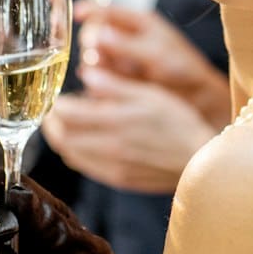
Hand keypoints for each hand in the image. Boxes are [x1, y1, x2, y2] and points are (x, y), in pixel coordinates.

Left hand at [40, 66, 215, 194]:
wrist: (199, 159)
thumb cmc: (179, 122)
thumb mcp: (150, 94)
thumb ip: (115, 86)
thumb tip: (87, 74)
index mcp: (115, 120)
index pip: (65, 113)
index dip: (56, 104)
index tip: (59, 97)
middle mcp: (108, 146)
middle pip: (60, 137)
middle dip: (53, 123)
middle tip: (57, 112)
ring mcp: (111, 166)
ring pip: (69, 154)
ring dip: (63, 139)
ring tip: (71, 126)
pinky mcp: (117, 179)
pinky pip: (85, 167)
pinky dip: (78, 154)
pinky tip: (89, 143)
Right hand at [75, 2, 229, 125]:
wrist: (195, 100)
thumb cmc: (184, 70)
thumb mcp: (157, 54)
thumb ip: (126, 45)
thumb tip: (98, 35)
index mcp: (137, 23)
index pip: (105, 10)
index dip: (87, 10)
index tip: (75, 14)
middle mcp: (124, 38)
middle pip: (92, 34)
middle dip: (91, 44)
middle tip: (98, 56)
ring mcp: (119, 60)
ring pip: (92, 57)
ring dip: (95, 65)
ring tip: (109, 74)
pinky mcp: (115, 80)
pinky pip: (96, 77)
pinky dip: (97, 81)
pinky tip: (106, 86)